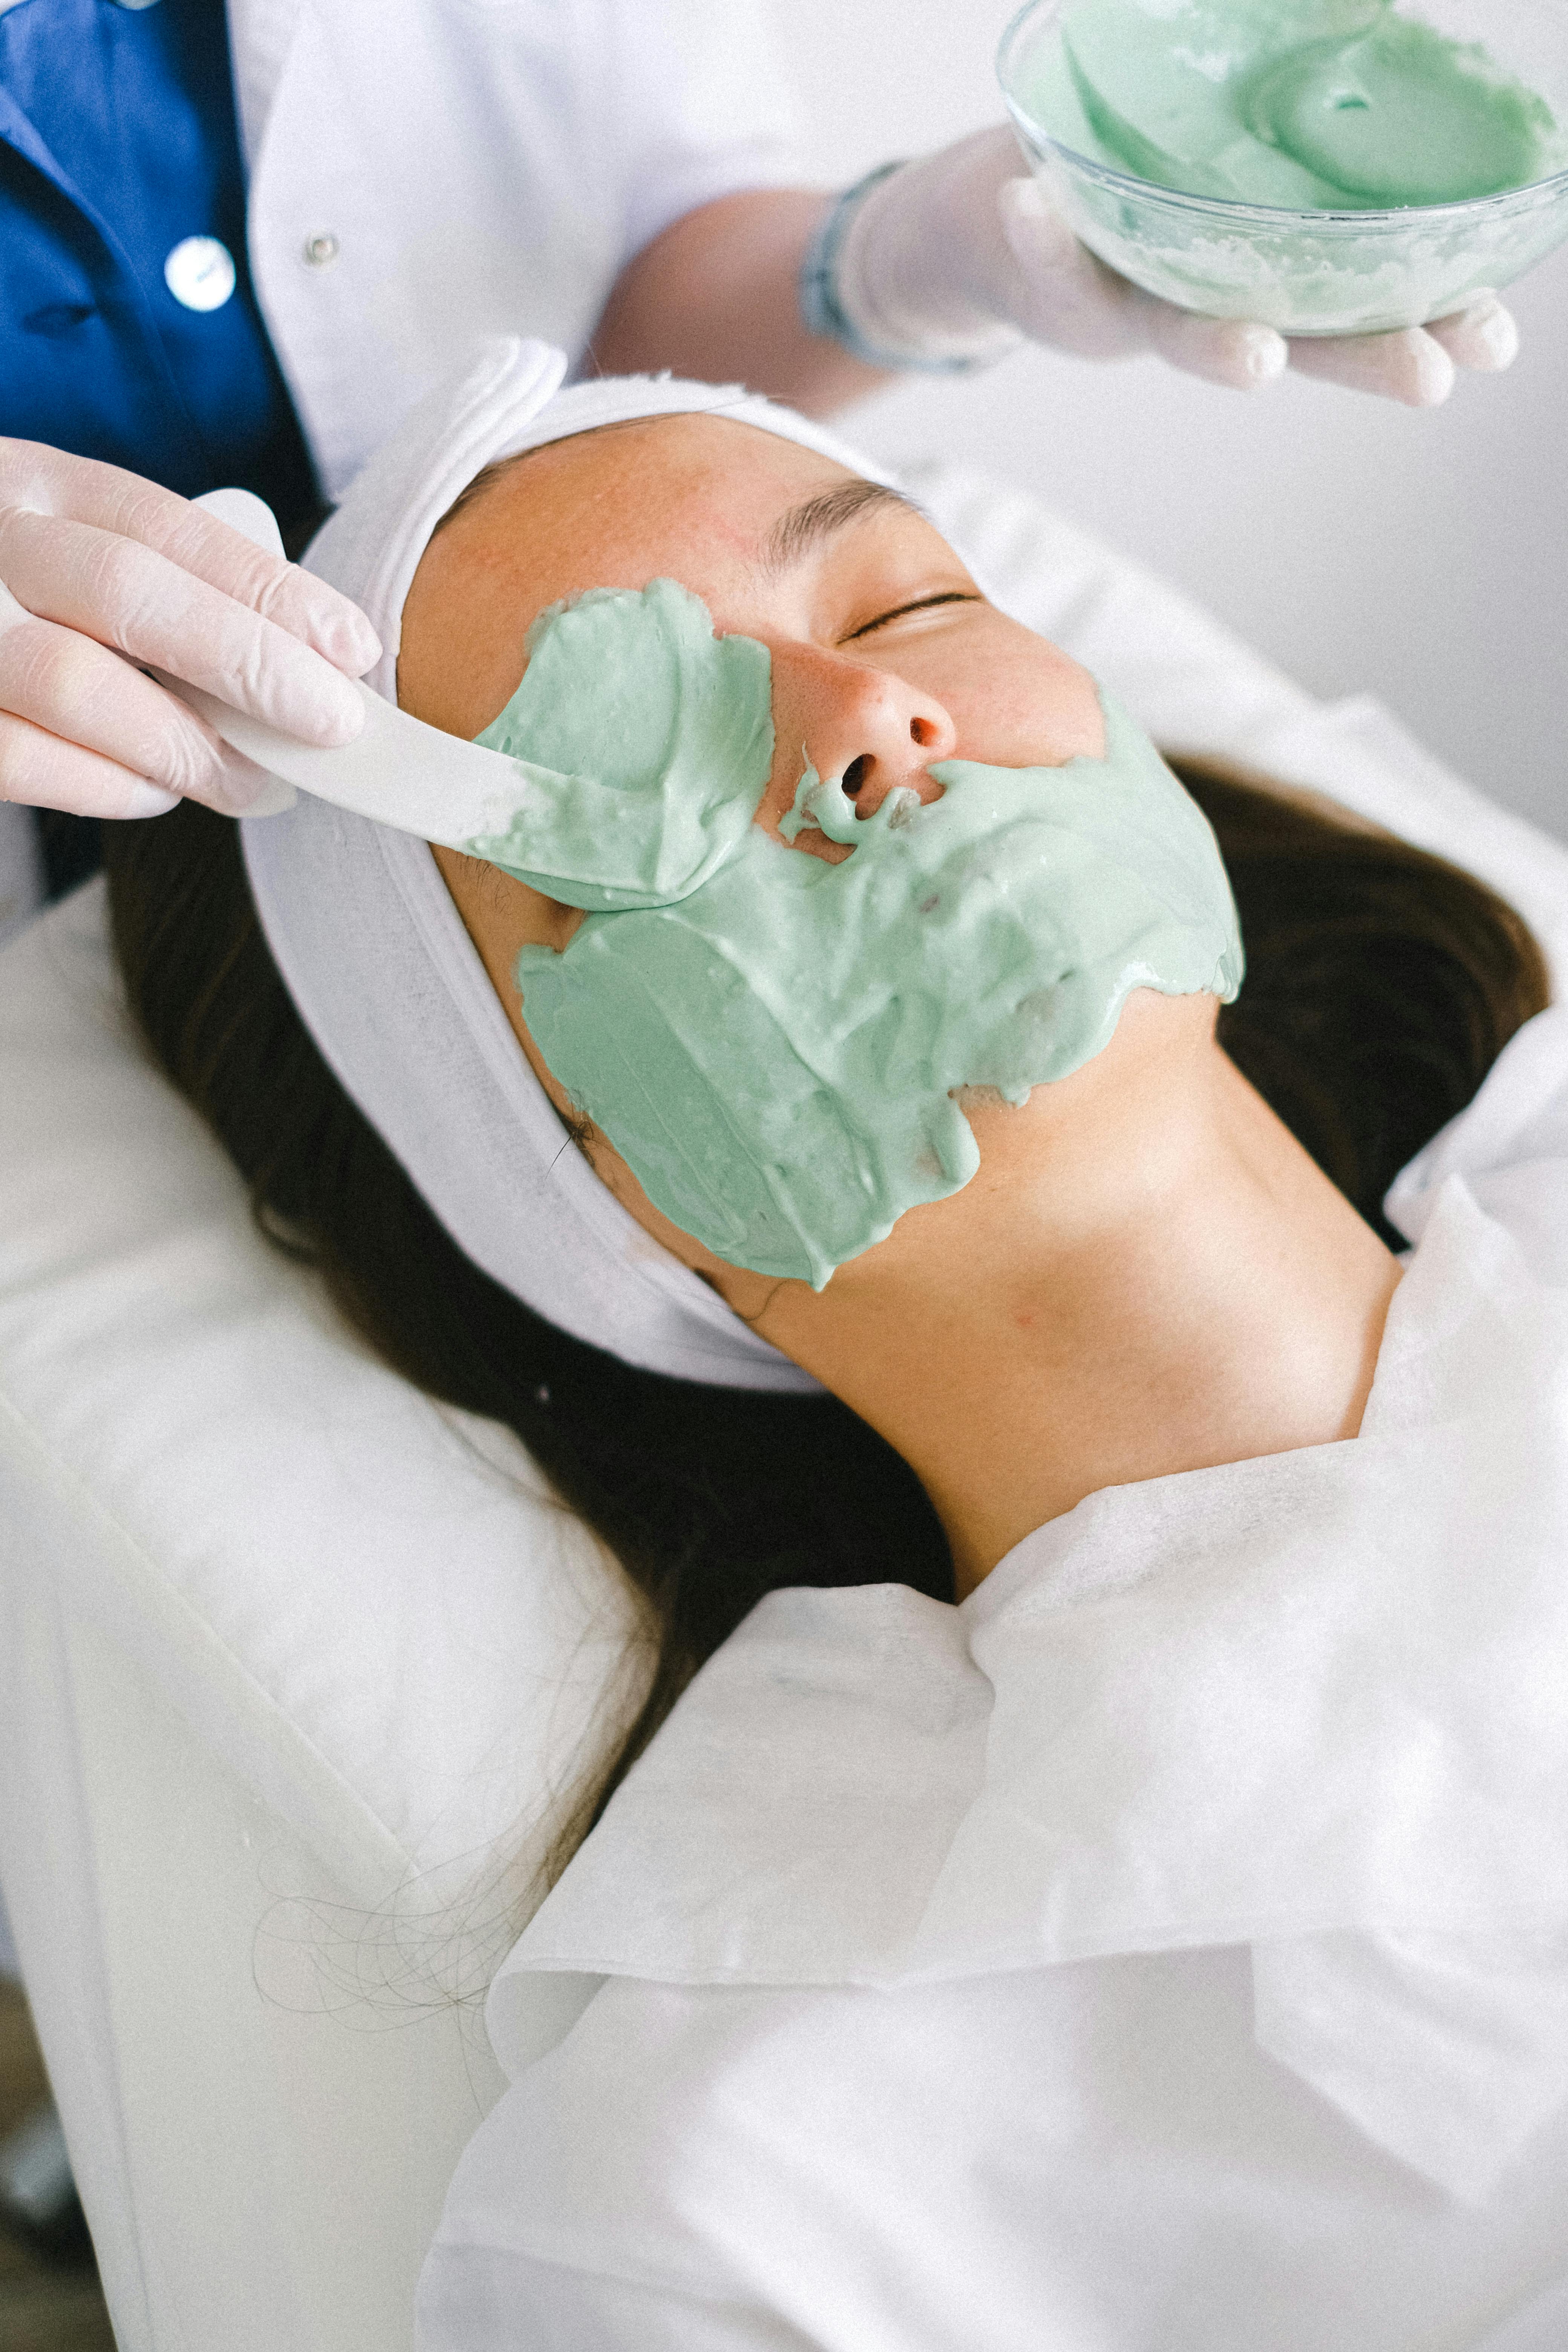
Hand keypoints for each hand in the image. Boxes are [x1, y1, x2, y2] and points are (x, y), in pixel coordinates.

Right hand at [0, 440, 379, 821]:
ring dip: (185, 748)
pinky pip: (24, 759)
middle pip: (130, 593)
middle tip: (330, 725)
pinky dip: (108, 787)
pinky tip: (154, 791)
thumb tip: (301, 669)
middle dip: (249, 663)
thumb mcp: (72, 553)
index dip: (268, 589)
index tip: (351, 648)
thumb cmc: (18, 597)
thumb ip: (161, 591)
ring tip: (251, 781)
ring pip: (75, 686)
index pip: (168, 527)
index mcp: (34, 483)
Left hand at [830, 127, 1518, 406]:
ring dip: (1220, 345)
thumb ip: (1311, 129)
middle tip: (1429, 376)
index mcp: (1275, 268)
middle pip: (1302, 337)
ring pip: (1185, 329)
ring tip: (1255, 356)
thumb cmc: (1144, 180)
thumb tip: (1381, 31)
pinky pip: (1047, 252)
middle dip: (1365, 356)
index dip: (1437, 318)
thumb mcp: (1244, 156)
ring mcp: (1135, 293)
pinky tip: (1025, 204)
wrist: (1008, 209)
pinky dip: (1037, 231)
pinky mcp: (1054, 279)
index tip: (1490, 343)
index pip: (1370, 300)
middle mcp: (1214, 297)